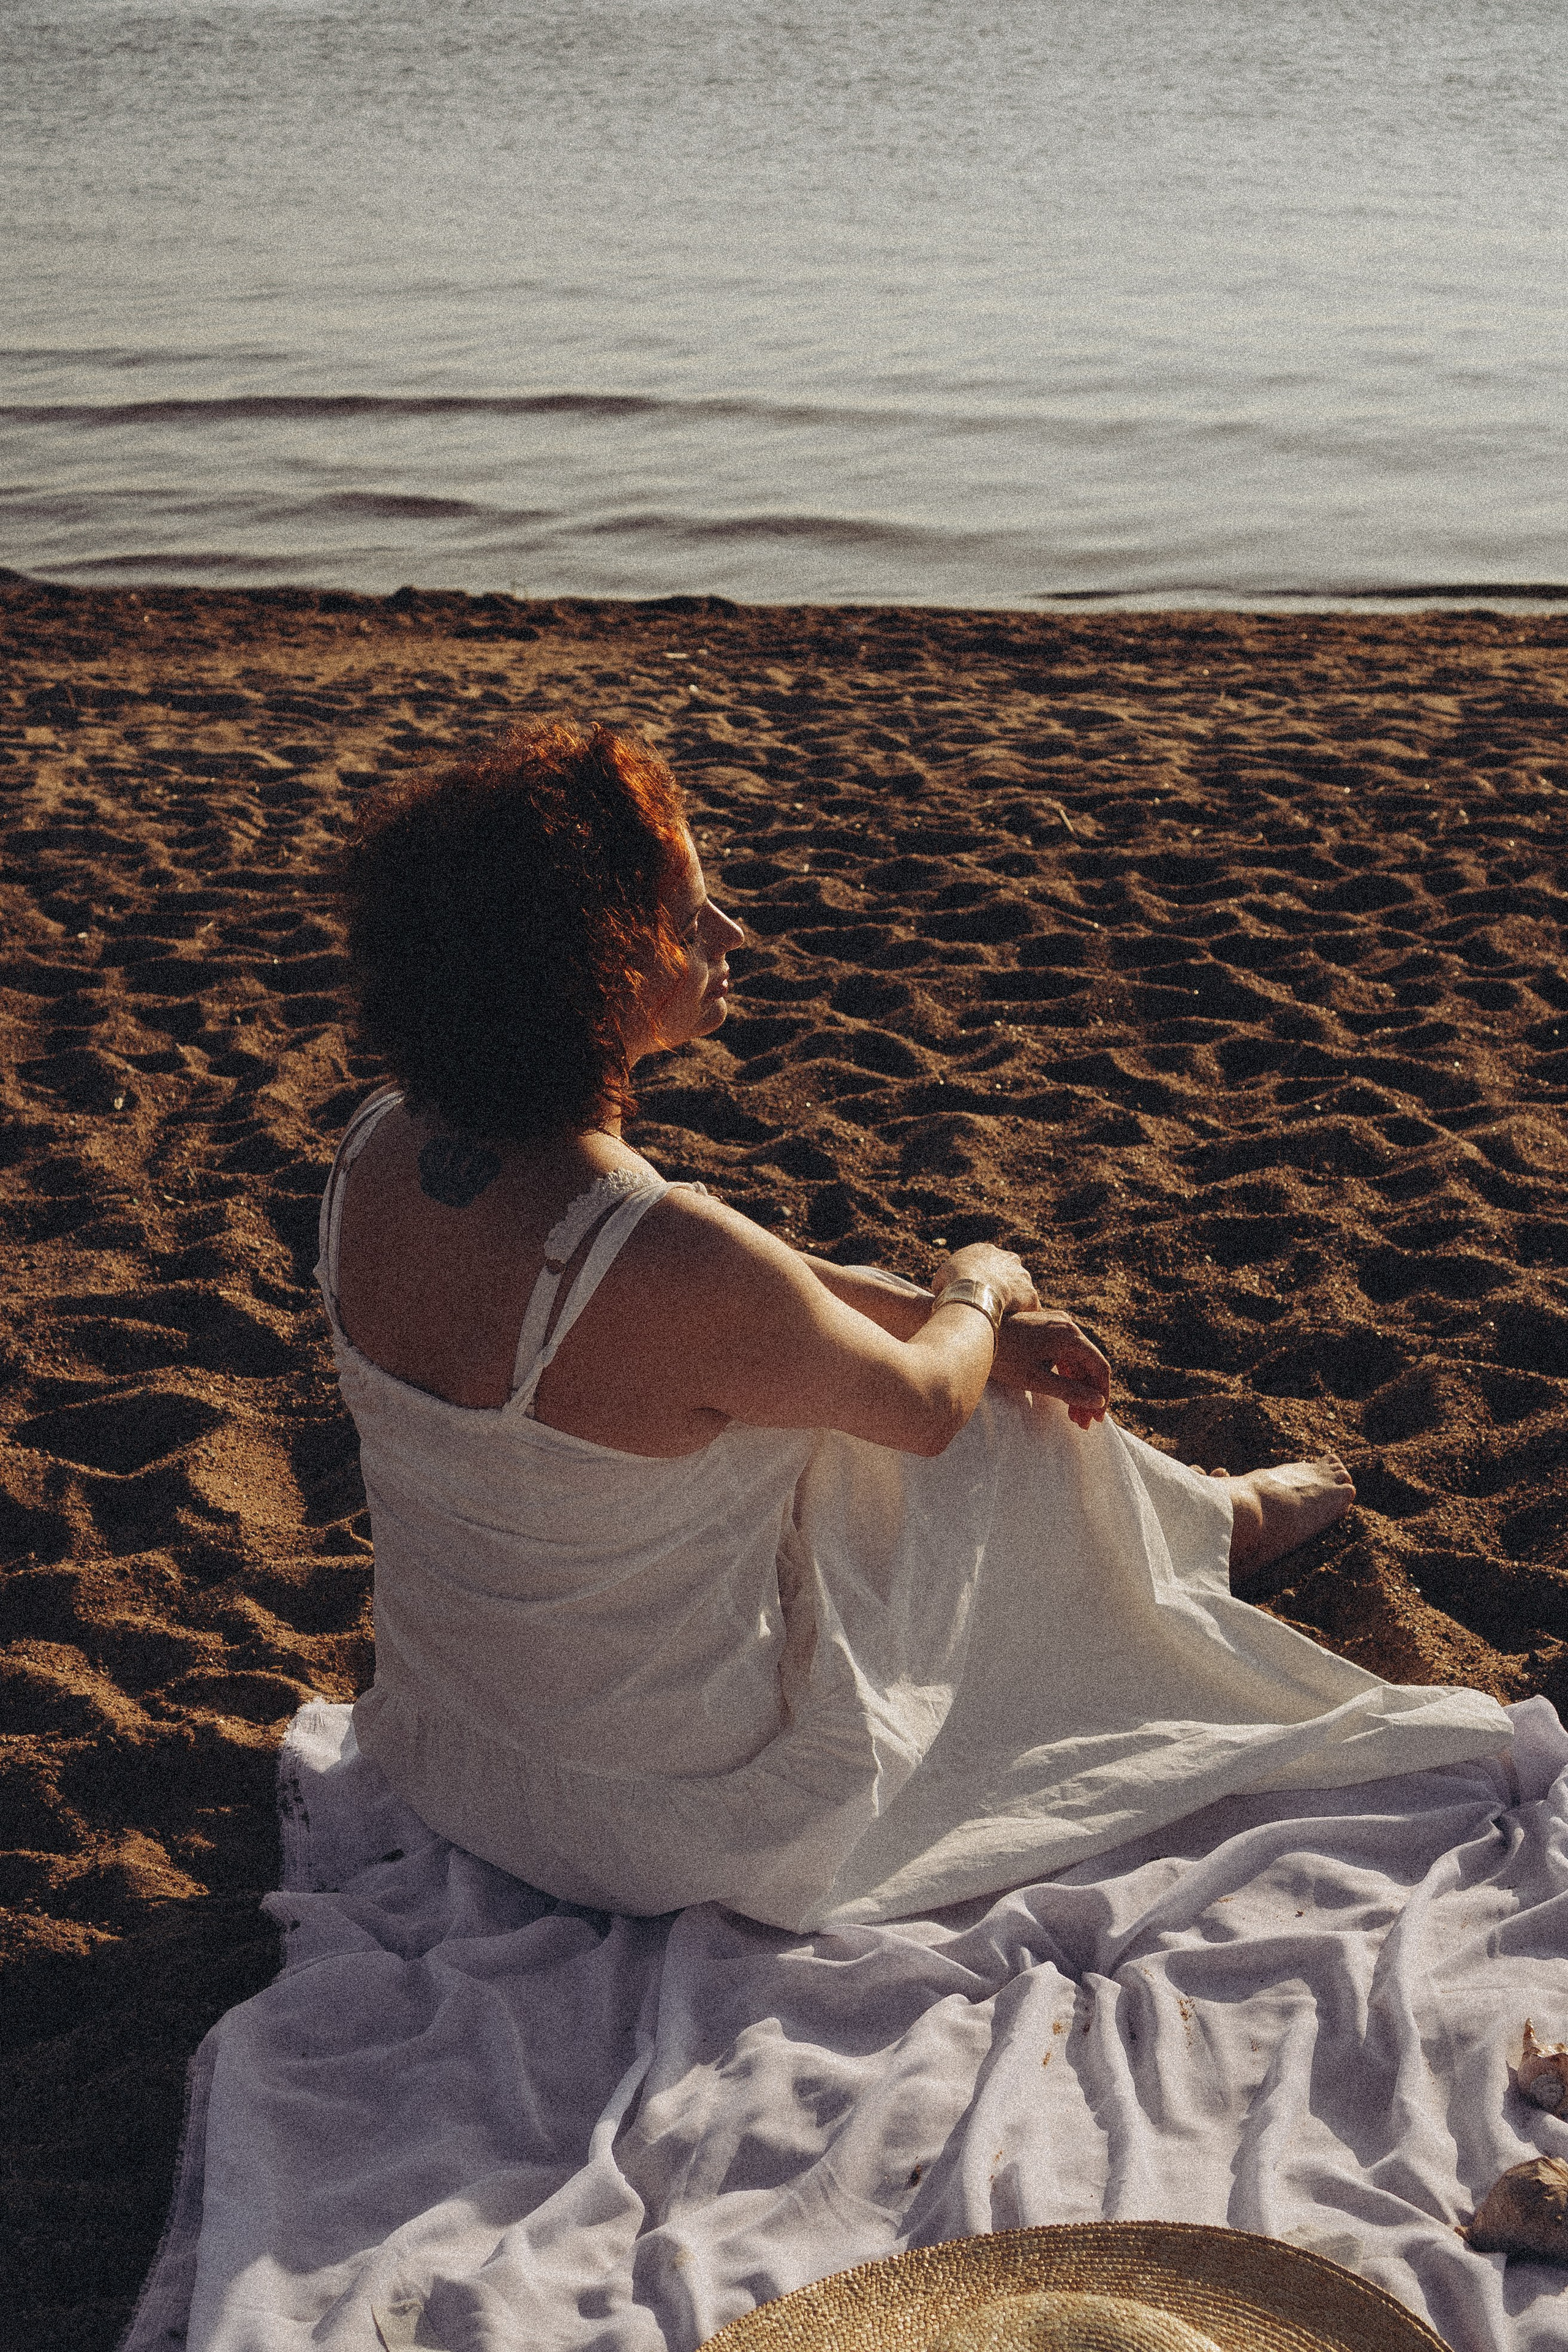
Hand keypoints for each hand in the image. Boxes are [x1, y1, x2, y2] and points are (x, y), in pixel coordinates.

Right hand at [933, 1243, 1038, 1317]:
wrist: (972, 1290)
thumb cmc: (953, 1283)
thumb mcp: (940, 1279)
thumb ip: (945, 1282)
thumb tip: (941, 1294)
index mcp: (985, 1251)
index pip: (988, 1262)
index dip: (983, 1277)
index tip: (978, 1291)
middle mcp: (1008, 1258)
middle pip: (1008, 1272)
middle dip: (1003, 1286)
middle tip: (992, 1304)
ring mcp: (1022, 1275)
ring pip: (1021, 1289)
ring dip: (1015, 1301)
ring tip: (1005, 1318)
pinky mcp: (1030, 1293)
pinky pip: (1031, 1306)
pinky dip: (1026, 1315)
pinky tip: (1020, 1327)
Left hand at [989, 1308, 1110, 1428]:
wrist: (973, 1332)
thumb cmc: (1003, 1356)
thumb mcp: (1037, 1379)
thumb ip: (1069, 1391)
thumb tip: (1097, 1403)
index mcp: (1070, 1336)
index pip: (1099, 1367)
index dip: (1101, 1394)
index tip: (1097, 1418)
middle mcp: (1067, 1327)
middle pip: (1088, 1365)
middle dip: (1087, 1396)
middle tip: (1083, 1424)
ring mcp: (1056, 1327)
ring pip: (1076, 1362)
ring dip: (1077, 1388)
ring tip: (1073, 1417)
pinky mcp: (1044, 1331)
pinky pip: (1063, 1355)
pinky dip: (1064, 1376)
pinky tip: (1062, 1397)